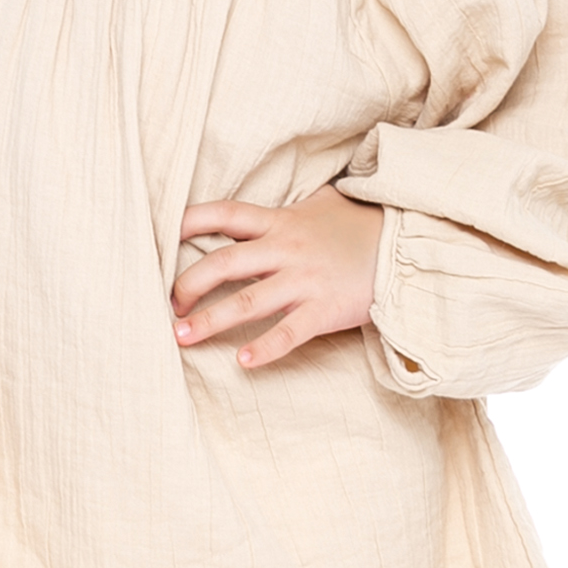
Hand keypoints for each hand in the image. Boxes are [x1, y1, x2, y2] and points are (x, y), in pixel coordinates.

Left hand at [172, 184, 381, 370]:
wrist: (408, 247)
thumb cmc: (361, 228)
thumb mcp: (321, 205)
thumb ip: (287, 207)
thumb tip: (262, 208)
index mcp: (280, 222)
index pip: (224, 215)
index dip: (189, 222)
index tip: (159, 235)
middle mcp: (286, 249)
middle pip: (223, 263)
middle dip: (187, 285)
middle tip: (168, 306)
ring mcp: (304, 281)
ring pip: (247, 302)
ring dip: (210, 321)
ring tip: (181, 338)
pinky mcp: (325, 309)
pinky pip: (289, 333)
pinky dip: (264, 348)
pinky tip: (241, 361)